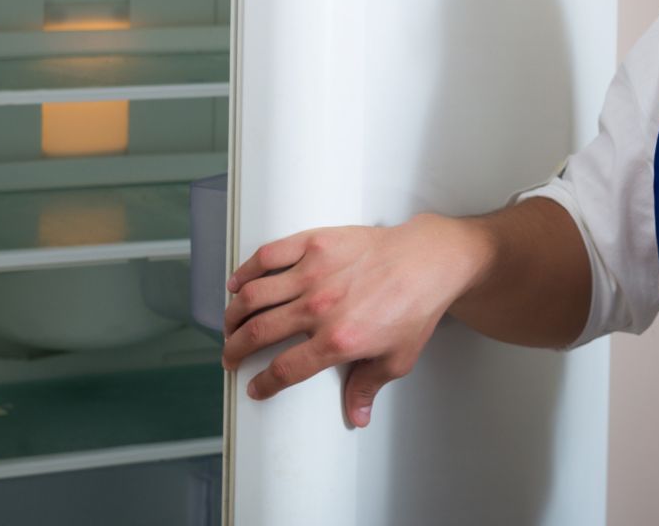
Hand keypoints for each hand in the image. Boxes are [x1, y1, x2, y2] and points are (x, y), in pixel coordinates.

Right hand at [222, 214, 485, 427]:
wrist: (429, 261)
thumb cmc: (416, 305)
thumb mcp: (398, 358)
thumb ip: (369, 387)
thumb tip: (357, 415)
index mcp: (338, 340)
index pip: (285, 370)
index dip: (264, 383)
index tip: (255, 387)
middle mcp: (320, 307)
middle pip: (258, 333)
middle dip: (237, 350)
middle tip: (232, 356)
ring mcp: (314, 273)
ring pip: (254, 296)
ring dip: (233, 314)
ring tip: (230, 325)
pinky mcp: (316, 243)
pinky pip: (269, 256)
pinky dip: (246, 270)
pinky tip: (238, 283)